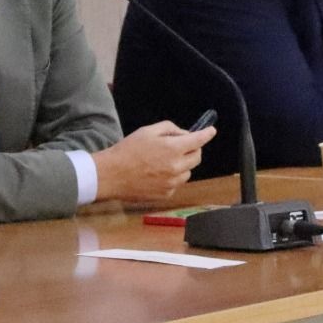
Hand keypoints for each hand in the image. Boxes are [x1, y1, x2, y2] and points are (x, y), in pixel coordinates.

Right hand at [92, 122, 217, 204]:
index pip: (198, 140)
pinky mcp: (166, 194)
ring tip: (163, 161)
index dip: (207, 134)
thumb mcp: (147, 131)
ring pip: (188, 172)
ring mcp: (172, 183)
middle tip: (181, 145)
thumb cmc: (127, 150)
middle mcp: (176, 167)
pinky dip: (172, 177)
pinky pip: (176, 183)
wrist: (111, 175)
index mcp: (173, 149)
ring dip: (182, 165)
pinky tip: (156, 174)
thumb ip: (170, 129)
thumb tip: (184, 134)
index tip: (211, 131)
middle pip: (197, 157)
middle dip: (193, 149)